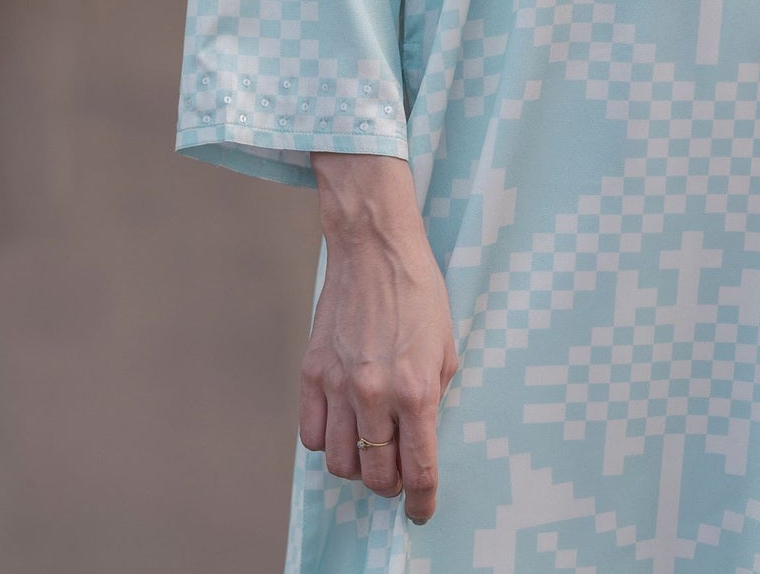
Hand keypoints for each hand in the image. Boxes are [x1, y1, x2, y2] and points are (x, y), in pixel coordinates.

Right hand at [301, 153, 459, 523]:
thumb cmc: (418, 291)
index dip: (422, 500)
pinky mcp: (312, 373)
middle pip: (376, 475)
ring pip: (340, 463)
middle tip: (397, 476)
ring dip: (358, 468)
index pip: (418, 468)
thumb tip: (421, 432)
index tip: (422, 510)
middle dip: (391, 487)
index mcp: (416, 388)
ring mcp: (339, 385)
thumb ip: (435, 393)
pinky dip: (328, 442)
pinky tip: (342, 427)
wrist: (375, 249)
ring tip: (370, 451)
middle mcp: (376, 393)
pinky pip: (312, 435)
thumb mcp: (446, 344)